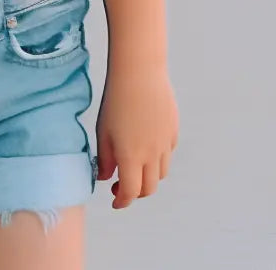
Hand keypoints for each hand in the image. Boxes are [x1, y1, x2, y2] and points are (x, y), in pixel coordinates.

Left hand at [95, 65, 177, 208]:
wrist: (139, 73)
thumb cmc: (116, 101)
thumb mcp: (103, 131)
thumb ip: (104, 159)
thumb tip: (105, 177)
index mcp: (132, 157)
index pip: (130, 192)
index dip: (122, 201)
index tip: (114, 201)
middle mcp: (152, 154)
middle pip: (149, 188)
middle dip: (135, 193)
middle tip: (120, 186)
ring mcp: (166, 143)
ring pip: (161, 173)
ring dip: (148, 177)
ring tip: (133, 167)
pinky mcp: (173, 131)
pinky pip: (168, 154)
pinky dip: (157, 160)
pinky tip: (145, 147)